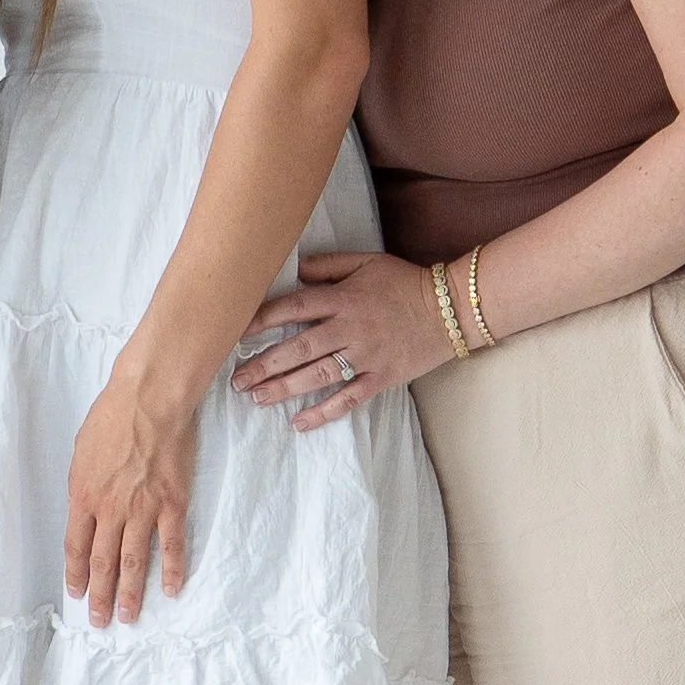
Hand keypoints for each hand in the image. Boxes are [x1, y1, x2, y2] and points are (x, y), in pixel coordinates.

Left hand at [63, 366, 197, 626]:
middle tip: (101, 621)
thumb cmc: (113, 414)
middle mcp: (111, 510)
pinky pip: (172, 543)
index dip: (76, 574)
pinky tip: (172, 588)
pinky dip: (172, 569)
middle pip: (103, 562)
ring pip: (134, 561)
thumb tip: (84, 503)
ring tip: (129, 617)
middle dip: (101, 595)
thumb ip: (82, 482)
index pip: (76, 546)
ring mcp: (143, 509)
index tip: (78, 593)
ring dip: (131, 593)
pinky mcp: (172, 502)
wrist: (149, 398)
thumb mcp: (81, 449)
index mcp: (84, 496)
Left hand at [229, 250, 454, 432]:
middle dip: (264, 364)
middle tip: (236, 379)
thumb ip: (328, 264)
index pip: (293, 308)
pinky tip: (299, 422)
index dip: (261, 320)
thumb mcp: (365, 261)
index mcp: (342, 298)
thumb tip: (293, 267)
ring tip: (256, 398)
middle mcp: (349, 328)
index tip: (234, 333)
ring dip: (284, 389)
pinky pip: (348, 399)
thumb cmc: (403, 282)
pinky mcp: (380, 378)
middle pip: (298, 348)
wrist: (449, 309)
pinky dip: (323, 412)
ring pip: (317, 376)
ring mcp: (365, 356)